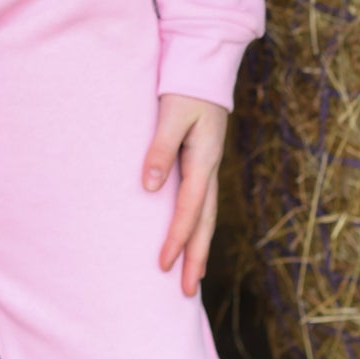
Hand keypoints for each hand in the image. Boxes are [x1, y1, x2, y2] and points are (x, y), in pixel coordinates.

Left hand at [142, 92, 228, 296]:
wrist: (203, 66)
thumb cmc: (184, 88)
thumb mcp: (171, 114)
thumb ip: (161, 148)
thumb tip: (150, 186)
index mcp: (203, 161)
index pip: (189, 210)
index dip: (176, 238)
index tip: (163, 265)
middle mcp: (209, 169)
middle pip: (204, 222)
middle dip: (195, 258)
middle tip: (186, 293)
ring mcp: (207, 167)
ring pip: (205, 216)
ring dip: (198, 247)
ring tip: (192, 278)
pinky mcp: (201, 162)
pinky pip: (201, 203)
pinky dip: (196, 226)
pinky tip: (191, 238)